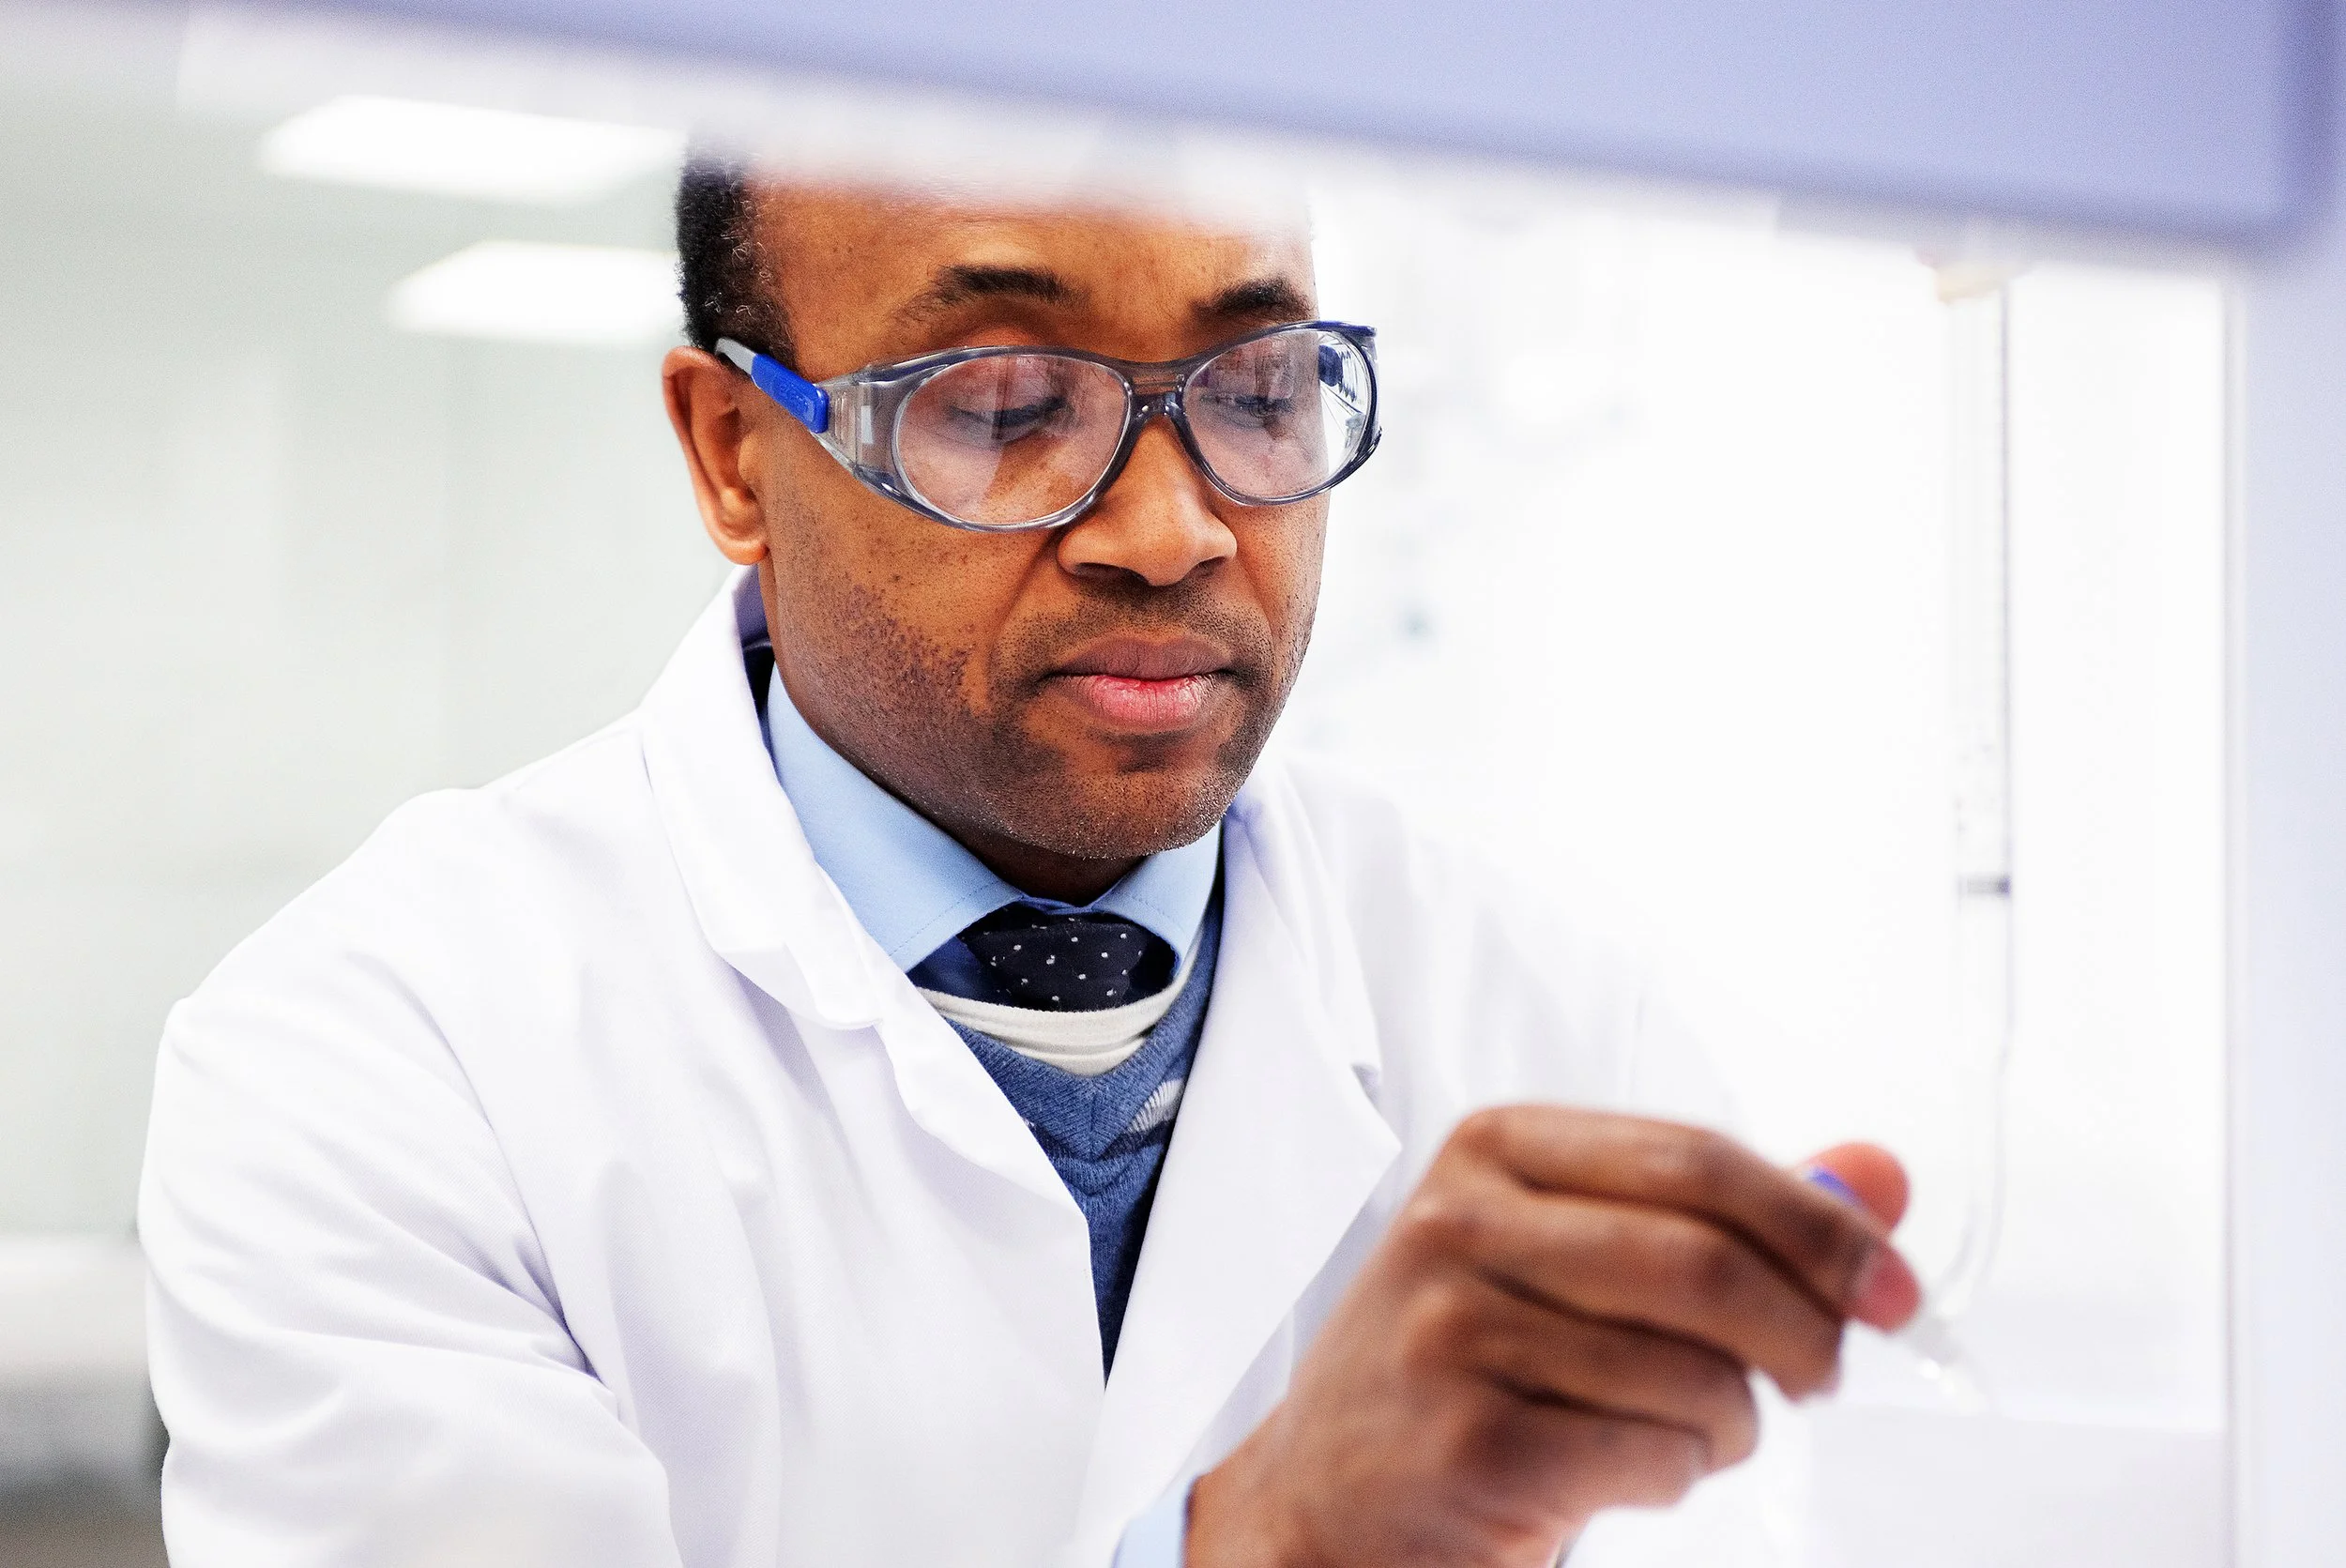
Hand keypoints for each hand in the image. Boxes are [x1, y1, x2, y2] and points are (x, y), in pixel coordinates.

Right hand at [1185, 1109, 1919, 1567]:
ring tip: (1683, 1426)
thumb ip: (1732, 1213)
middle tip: (1819, 1376)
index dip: (1819, 1228)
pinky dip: (1679, 1473)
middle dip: (1802, 1333)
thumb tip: (1880, 1173)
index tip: (1890, 1289)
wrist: (1333, 1489)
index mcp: (1496, 1149)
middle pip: (1702, 1262)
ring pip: (1689, 1370)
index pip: (1697, 1158)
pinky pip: (1651, 1455)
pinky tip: (1629, 1465)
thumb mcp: (1585, 1258)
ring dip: (1730, 1420)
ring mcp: (1450, 1330)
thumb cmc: (1478, 1361)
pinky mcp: (1465, 1439)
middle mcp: (1458, 1223)